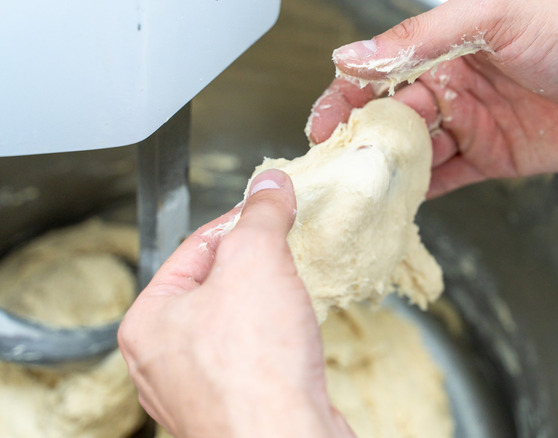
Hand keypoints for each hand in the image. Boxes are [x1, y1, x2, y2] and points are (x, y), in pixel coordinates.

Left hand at [118, 170, 353, 437]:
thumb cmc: (256, 369)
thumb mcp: (257, 263)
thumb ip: (260, 217)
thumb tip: (269, 187)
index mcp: (149, 321)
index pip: (195, 248)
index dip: (241, 221)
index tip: (273, 208)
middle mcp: (164, 360)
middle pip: (216, 287)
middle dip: (257, 267)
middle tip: (289, 252)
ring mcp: (198, 390)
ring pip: (236, 326)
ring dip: (269, 307)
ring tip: (295, 298)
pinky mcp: (234, 410)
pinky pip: (254, 361)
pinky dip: (277, 344)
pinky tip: (295, 343)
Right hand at [308, 0, 557, 196]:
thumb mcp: (494, 16)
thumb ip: (422, 38)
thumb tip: (355, 56)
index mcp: (449, 45)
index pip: (381, 72)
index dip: (347, 97)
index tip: (322, 124)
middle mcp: (455, 84)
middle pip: (392, 115)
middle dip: (364, 140)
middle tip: (338, 167)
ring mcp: (472, 123)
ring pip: (415, 150)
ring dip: (389, 169)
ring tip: (363, 191)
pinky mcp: (492, 157)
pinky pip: (447, 176)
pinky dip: (422, 191)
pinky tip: (400, 203)